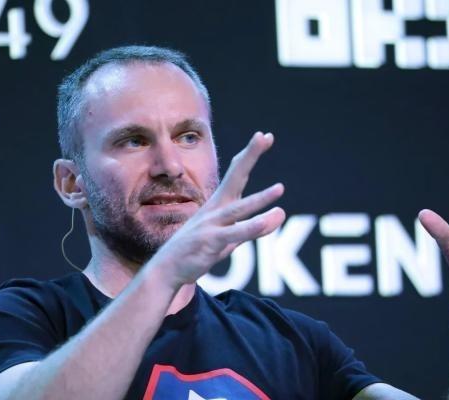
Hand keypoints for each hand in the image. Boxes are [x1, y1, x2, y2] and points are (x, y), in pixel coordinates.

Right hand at [153, 132, 285, 289]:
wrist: (167, 268)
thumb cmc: (199, 249)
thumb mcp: (232, 238)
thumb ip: (255, 226)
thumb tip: (281, 214)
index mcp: (220, 203)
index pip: (237, 173)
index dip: (250, 155)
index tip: (265, 136)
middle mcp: (216, 209)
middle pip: (235, 177)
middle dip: (249, 156)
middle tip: (263, 136)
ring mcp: (211, 224)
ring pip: (238, 208)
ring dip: (259, 199)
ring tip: (280, 188)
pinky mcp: (210, 242)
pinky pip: (234, 233)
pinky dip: (252, 227)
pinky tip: (268, 220)